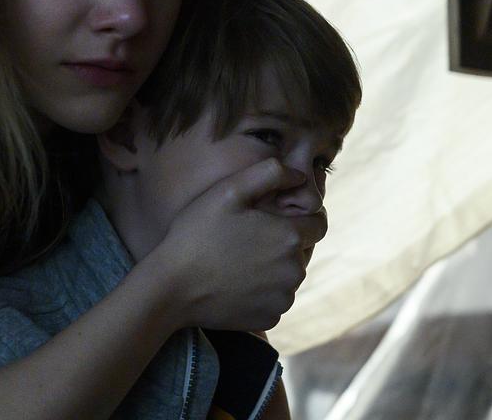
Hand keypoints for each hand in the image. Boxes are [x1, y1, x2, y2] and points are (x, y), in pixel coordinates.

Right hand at [148, 158, 326, 331]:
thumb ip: (270, 173)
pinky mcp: (270, 317)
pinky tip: (236, 282)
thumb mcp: (228, 190)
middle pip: (303, 250)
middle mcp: (295, 270)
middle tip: (249, 237)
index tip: (279, 215)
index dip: (303, 215)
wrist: (171, 288)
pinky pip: (274, 298)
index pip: (319, 223)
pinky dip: (262, 291)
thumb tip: (299, 174)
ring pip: (289, 275)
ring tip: (239, 260)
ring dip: (273, 266)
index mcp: (290, 236)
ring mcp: (283, 298)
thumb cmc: (197, 233)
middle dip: (284, 241)